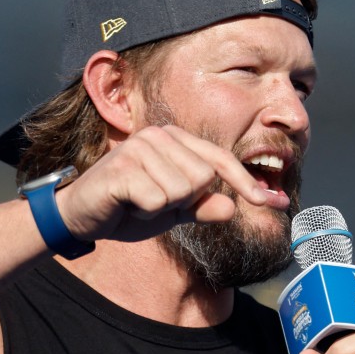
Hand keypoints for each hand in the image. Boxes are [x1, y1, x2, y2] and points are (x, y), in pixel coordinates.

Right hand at [54, 125, 275, 243]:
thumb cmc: (128, 208)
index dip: (246, 182)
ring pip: (181, 191)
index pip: (219, 161)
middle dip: (183, 202)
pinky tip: (128, 205)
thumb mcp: (173, 212)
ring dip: (161, 209)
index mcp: (174, 141)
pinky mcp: (122, 168)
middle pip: (203, 178)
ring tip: (139, 202)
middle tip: (154, 202)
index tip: (273, 202)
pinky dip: (146, 212)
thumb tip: (232, 207)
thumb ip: (202, 208)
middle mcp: (158, 136)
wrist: (82, 217)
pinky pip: (157, 200)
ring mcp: (138, 149)